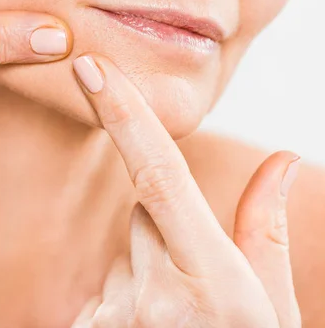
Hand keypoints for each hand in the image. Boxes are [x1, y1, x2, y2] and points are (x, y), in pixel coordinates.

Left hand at [70, 54, 300, 327]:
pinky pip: (100, 291)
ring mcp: (113, 322)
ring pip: (124, 253)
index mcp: (213, 284)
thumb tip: (284, 160)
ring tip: (177, 320)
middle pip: (143, 213)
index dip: (124, 118)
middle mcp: (155, 301)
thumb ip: (267, 234)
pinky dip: (123, 301)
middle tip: (195, 284)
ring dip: (146, 269)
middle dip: (165, 227)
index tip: (89, 69)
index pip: (158, 178)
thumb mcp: (273, 310)